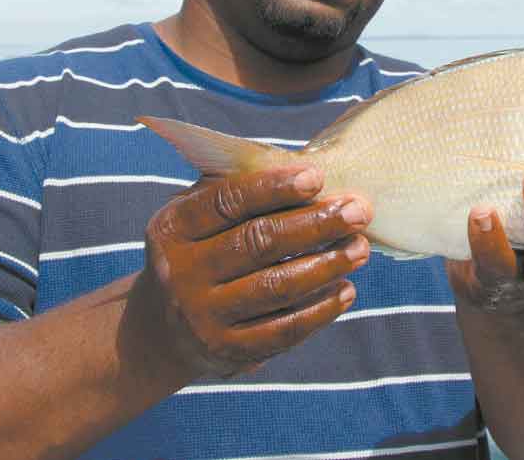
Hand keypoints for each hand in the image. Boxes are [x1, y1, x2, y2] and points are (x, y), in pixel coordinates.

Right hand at [134, 166, 371, 377]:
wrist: (164, 328)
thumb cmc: (199, 251)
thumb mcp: (197, 217)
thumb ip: (235, 192)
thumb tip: (307, 173)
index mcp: (173, 227)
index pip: (227, 201)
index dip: (274, 188)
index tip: (318, 177)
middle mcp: (181, 272)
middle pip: (258, 242)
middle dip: (315, 224)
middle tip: (359, 211)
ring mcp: (202, 315)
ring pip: (275, 287)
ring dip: (326, 265)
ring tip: (360, 248)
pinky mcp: (226, 350)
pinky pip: (283, 329)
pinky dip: (320, 310)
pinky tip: (346, 290)